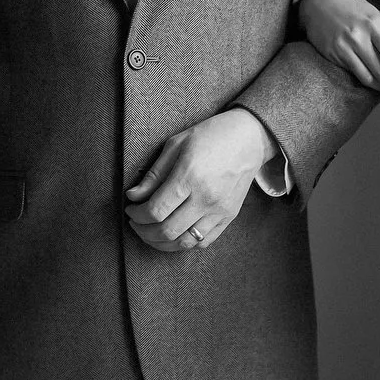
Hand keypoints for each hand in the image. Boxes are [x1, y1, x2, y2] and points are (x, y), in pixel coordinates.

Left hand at [123, 108, 274, 251]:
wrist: (249, 137)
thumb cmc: (210, 135)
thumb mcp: (176, 145)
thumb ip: (154, 174)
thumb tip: (134, 196)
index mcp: (190, 176)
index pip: (156, 211)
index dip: (137, 215)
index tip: (130, 210)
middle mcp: (206, 198)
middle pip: (167, 231)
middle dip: (144, 231)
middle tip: (136, 223)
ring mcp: (220, 210)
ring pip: (185, 242)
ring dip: (161, 243)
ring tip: (150, 232)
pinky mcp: (229, 217)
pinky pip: (204, 242)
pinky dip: (184, 244)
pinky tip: (174, 233)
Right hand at [299, 0, 379, 94]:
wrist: (318, 2)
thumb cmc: (352, 7)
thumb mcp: (377, 16)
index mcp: (373, 24)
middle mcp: (358, 37)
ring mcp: (343, 48)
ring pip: (367, 76)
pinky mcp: (332, 55)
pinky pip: (354, 73)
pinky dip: (367, 81)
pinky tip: (375, 82)